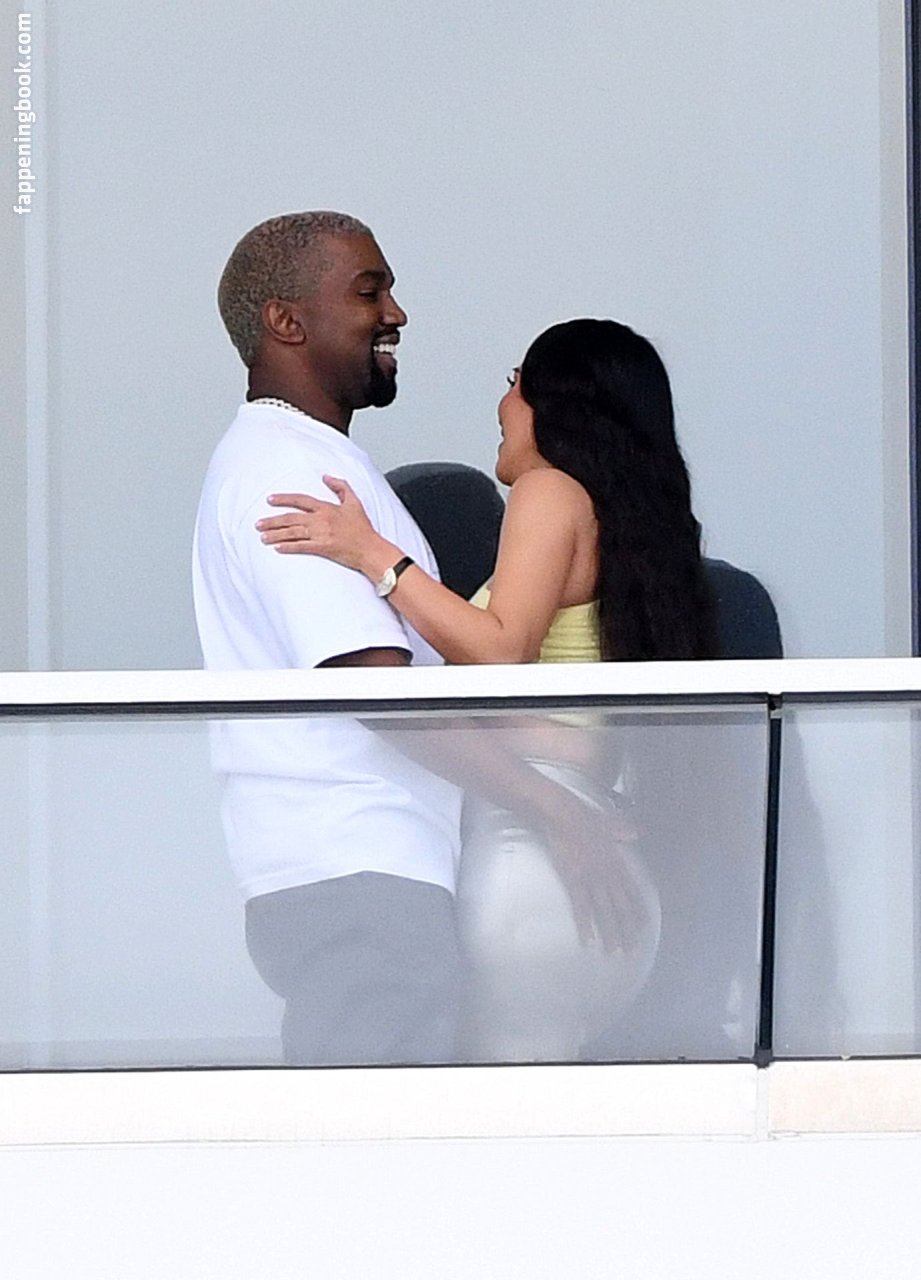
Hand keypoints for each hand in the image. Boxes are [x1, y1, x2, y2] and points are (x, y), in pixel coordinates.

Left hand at [256, 476, 389, 573]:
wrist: (371, 549)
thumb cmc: (364, 529)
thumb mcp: (355, 502)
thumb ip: (340, 486)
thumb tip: (326, 476)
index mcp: (326, 508)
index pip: (300, 500)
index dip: (284, 499)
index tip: (270, 499)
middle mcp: (321, 520)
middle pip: (291, 518)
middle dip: (272, 520)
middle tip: (258, 523)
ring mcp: (321, 534)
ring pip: (292, 532)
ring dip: (275, 535)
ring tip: (263, 536)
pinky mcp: (323, 548)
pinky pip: (301, 546)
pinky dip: (288, 547)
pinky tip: (277, 548)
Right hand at [536, 792, 650, 953]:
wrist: (563, 813)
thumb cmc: (582, 815)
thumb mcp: (608, 822)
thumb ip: (621, 831)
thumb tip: (635, 832)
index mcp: (616, 861)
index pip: (632, 891)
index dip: (637, 910)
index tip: (643, 927)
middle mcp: (608, 873)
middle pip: (621, 907)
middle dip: (627, 930)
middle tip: (632, 950)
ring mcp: (592, 878)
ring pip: (605, 911)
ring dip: (611, 933)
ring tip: (614, 952)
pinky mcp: (575, 880)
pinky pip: (582, 907)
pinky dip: (586, 926)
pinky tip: (588, 941)